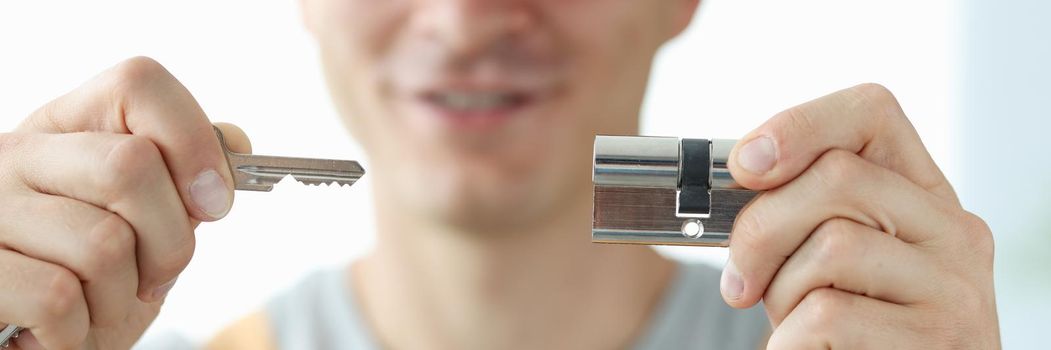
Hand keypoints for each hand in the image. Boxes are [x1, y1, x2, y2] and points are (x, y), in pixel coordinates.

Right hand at [0, 57, 250, 349]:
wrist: (28, 343)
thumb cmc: (89, 282)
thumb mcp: (144, 226)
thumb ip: (184, 182)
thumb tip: (235, 142)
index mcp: (64, 129)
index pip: (138, 84)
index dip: (193, 141)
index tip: (214, 202)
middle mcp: (14, 154)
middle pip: (131, 165)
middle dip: (171, 240)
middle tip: (156, 276)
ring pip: (103, 242)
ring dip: (120, 297)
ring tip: (95, 306)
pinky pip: (58, 298)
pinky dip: (76, 331)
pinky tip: (56, 330)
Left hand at [723, 84, 999, 348]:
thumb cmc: (855, 333)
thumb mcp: (832, 260)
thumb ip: (804, 213)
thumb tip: (741, 171)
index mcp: (924, 196)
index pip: (872, 112)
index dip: (798, 125)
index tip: (745, 165)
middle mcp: (953, 231)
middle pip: (835, 178)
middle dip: (760, 229)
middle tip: (739, 281)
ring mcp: (954, 287)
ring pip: (831, 246)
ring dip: (780, 293)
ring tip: (791, 324)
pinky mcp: (939, 340)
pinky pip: (827, 315)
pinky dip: (789, 340)